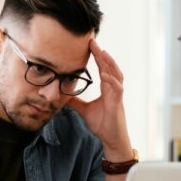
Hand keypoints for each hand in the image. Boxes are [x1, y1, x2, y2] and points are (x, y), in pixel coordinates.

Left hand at [67, 40, 132, 160]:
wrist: (111, 139)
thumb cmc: (102, 124)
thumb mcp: (84, 110)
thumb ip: (75, 102)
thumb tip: (62, 97)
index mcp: (106, 89)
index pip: (102, 68)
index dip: (97, 56)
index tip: (90, 45)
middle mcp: (113, 89)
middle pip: (109, 67)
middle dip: (101, 54)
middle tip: (92, 41)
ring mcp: (117, 95)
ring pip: (115, 74)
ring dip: (109, 63)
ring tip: (101, 52)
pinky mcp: (118, 103)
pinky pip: (117, 88)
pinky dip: (111, 81)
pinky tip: (104, 74)